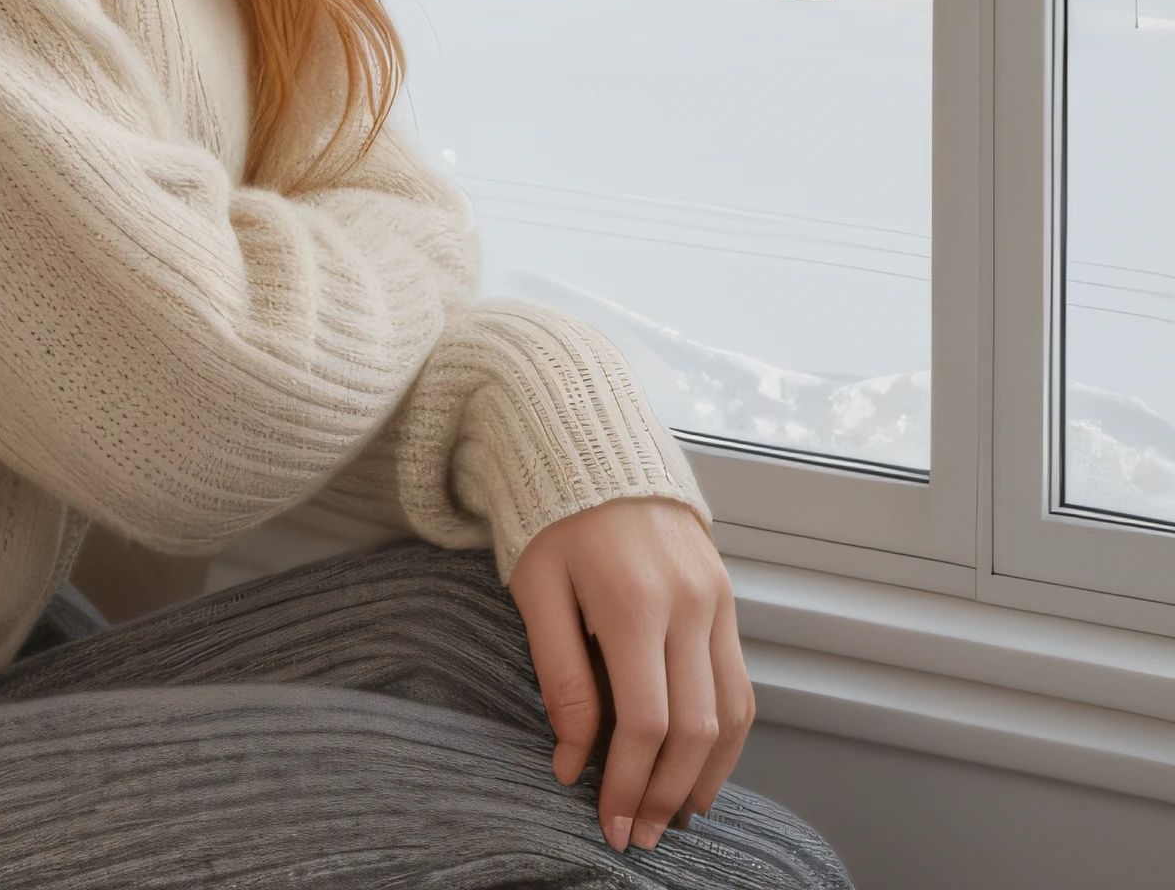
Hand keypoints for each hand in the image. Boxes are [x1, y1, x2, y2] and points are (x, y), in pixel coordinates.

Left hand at [507, 497, 753, 853]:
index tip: (607, 823)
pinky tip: (699, 765)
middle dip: (666, 794)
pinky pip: (739, 682)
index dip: (628, 783)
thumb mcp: (535, 588)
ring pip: (732, 713)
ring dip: (707, 776)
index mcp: (633, 601)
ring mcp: (716, 598)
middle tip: (638, 834)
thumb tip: (571, 761)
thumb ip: (559, 678)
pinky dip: (727, 735)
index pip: (645, 722)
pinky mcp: (726, 596)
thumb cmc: (549, 513)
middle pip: (696, 730)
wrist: (589, 440)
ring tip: (671, 814)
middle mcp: (688, 603)